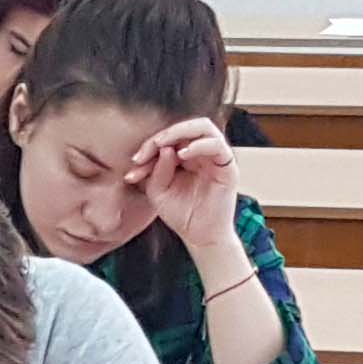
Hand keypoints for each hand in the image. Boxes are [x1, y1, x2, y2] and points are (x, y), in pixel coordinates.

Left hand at [131, 118, 241, 245]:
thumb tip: (163, 147)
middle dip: (164, 134)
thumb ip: (157, 170)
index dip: (150, 146)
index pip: (169, 137)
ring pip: (204, 127)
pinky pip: (217, 146)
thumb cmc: (180, 214)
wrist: (199, 236)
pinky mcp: (227, 167)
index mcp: (185, 156)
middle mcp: (202, 153)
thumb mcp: (158, 191)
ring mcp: (215, 158)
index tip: (135, 163)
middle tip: (148, 148)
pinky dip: (200, 145)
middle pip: (187, 127)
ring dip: (180, 132)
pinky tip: (182, 154)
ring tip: (162, 145)